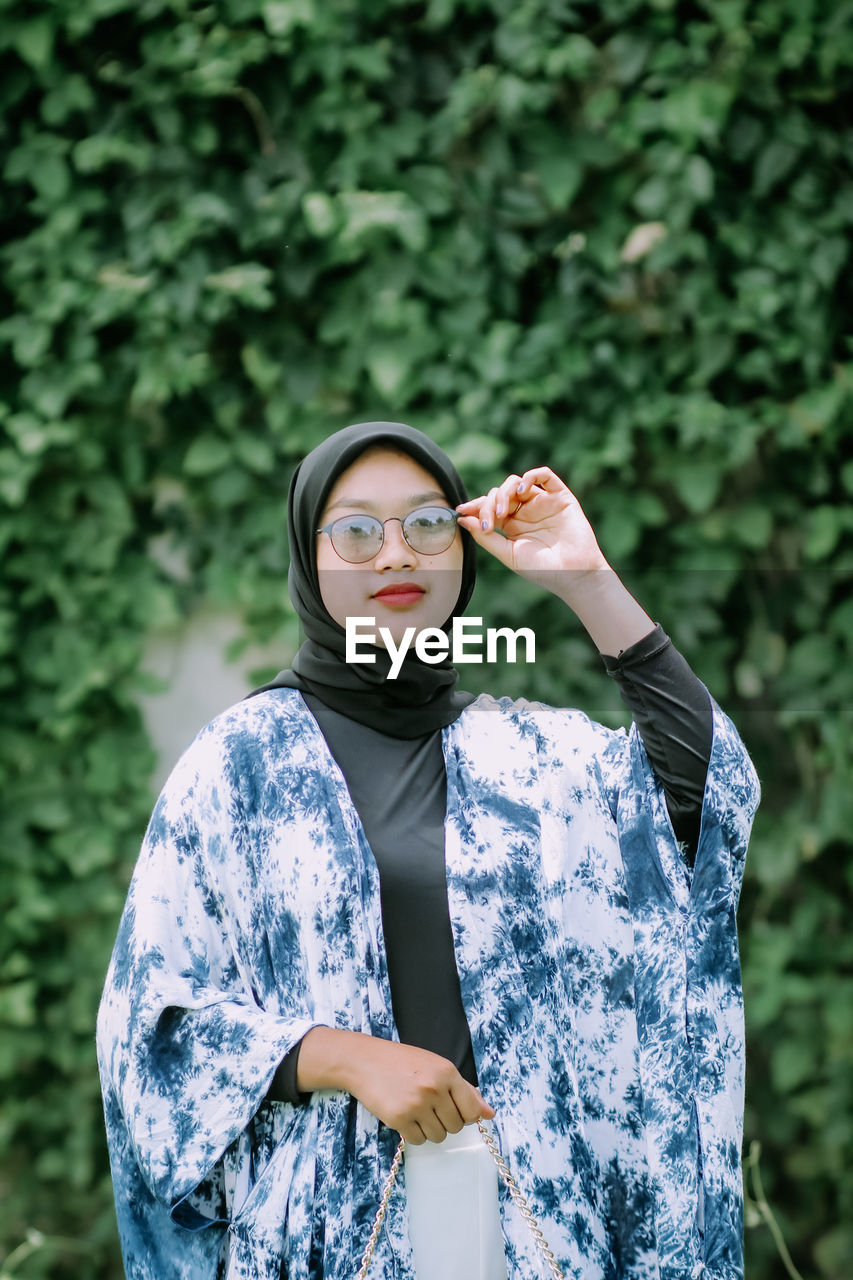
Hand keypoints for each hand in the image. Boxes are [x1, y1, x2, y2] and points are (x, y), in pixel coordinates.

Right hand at [336, 1034, 494, 1144]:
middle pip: (455, 1126)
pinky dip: (415, 1134)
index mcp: (447, 1072)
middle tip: (430, 1107)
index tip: (454, 1111)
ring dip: (430, 1129)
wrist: (364, 1061)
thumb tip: (489, 1113)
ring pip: (439, 1136)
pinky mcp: (399, 1119)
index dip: (465, 1116)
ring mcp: (416, 1104)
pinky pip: (419, 1140)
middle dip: (445, 1121)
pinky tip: (406, 1117)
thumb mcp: (436, 1066)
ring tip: (417, 1111)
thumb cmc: (403, 1062)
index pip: (471, 1110)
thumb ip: (464, 1089)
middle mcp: (434, 1088)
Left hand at [454, 466, 609, 594]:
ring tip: (503, 512)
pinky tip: (521, 489)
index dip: (476, 506)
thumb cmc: (542, 570)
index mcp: (512, 525)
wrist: (573, 575)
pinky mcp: (560, 497)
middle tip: (489, 522)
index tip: (461, 510)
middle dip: (489, 503)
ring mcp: (543, 502)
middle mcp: (526, 511)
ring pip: (518, 482)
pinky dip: (531, 476)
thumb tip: (463, 519)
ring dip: (505, 492)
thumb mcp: (508, 555)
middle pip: (501, 493)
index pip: (490, 507)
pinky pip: (545, 476)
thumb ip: (486, 538)